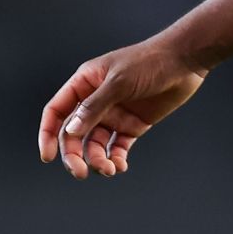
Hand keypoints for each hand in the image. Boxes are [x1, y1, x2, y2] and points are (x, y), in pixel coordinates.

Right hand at [37, 37, 206, 178]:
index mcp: (85, 83)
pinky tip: (120, 166)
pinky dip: (115, 159)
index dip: (48, 133)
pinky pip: (117, 147)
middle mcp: (95, 101)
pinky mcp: (132, 125)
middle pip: (73, 134)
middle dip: (74, 155)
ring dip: (97, 160)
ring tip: (109, 169)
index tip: (47, 157)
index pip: (57, 111)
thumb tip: (70, 130)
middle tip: (80, 172)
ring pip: (94, 144)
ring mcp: (114, 114)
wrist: (184, 61)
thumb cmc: (149, 62)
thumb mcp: (119, 81)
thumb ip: (94, 106)